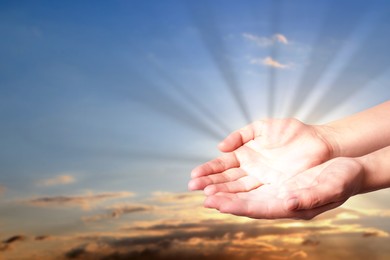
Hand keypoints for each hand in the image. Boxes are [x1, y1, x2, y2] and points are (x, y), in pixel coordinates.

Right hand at [189, 118, 332, 194]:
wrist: (320, 142)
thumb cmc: (293, 132)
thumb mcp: (262, 127)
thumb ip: (241, 135)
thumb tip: (220, 147)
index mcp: (246, 154)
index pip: (223, 164)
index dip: (209, 170)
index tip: (194, 175)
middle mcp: (251, 170)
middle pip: (227, 179)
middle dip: (210, 184)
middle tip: (193, 187)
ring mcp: (262, 180)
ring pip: (238, 189)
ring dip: (222, 194)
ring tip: (206, 198)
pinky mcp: (275, 189)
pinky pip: (255, 196)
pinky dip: (241, 200)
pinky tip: (227, 204)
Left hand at [203, 157, 363, 219]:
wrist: (347, 169)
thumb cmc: (343, 181)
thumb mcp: (332, 188)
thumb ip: (310, 197)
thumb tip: (287, 203)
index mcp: (290, 207)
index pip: (259, 209)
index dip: (239, 207)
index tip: (220, 205)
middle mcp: (278, 200)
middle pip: (246, 202)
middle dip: (225, 200)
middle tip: (204, 198)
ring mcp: (275, 188)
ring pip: (245, 191)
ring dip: (225, 189)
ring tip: (204, 188)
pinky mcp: (274, 177)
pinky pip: (251, 180)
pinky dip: (235, 178)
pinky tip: (222, 176)